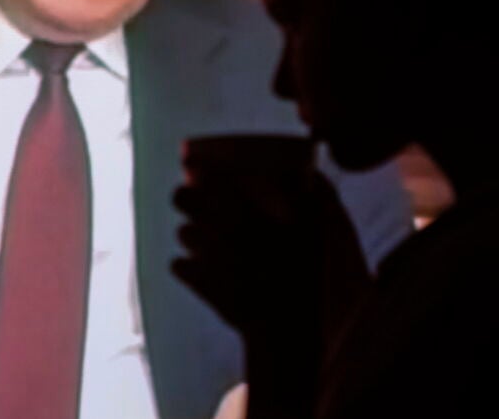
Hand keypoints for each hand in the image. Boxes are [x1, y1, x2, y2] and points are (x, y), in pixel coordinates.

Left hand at [171, 170, 333, 335]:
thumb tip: (306, 173)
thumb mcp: (319, 230)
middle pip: (181, 198)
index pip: (205, 178)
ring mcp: (206, 257)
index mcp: (246, 210)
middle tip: (194, 200)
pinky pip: (178, 265)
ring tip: (205, 238)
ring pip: (182, 232)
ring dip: (191, 232)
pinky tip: (199, 268)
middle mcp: (219, 228)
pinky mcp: (201, 285)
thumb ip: (313, 196)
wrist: (289, 328)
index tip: (198, 170)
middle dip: (185, 196)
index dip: (198, 171)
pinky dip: (187, 265)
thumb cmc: (309, 276)